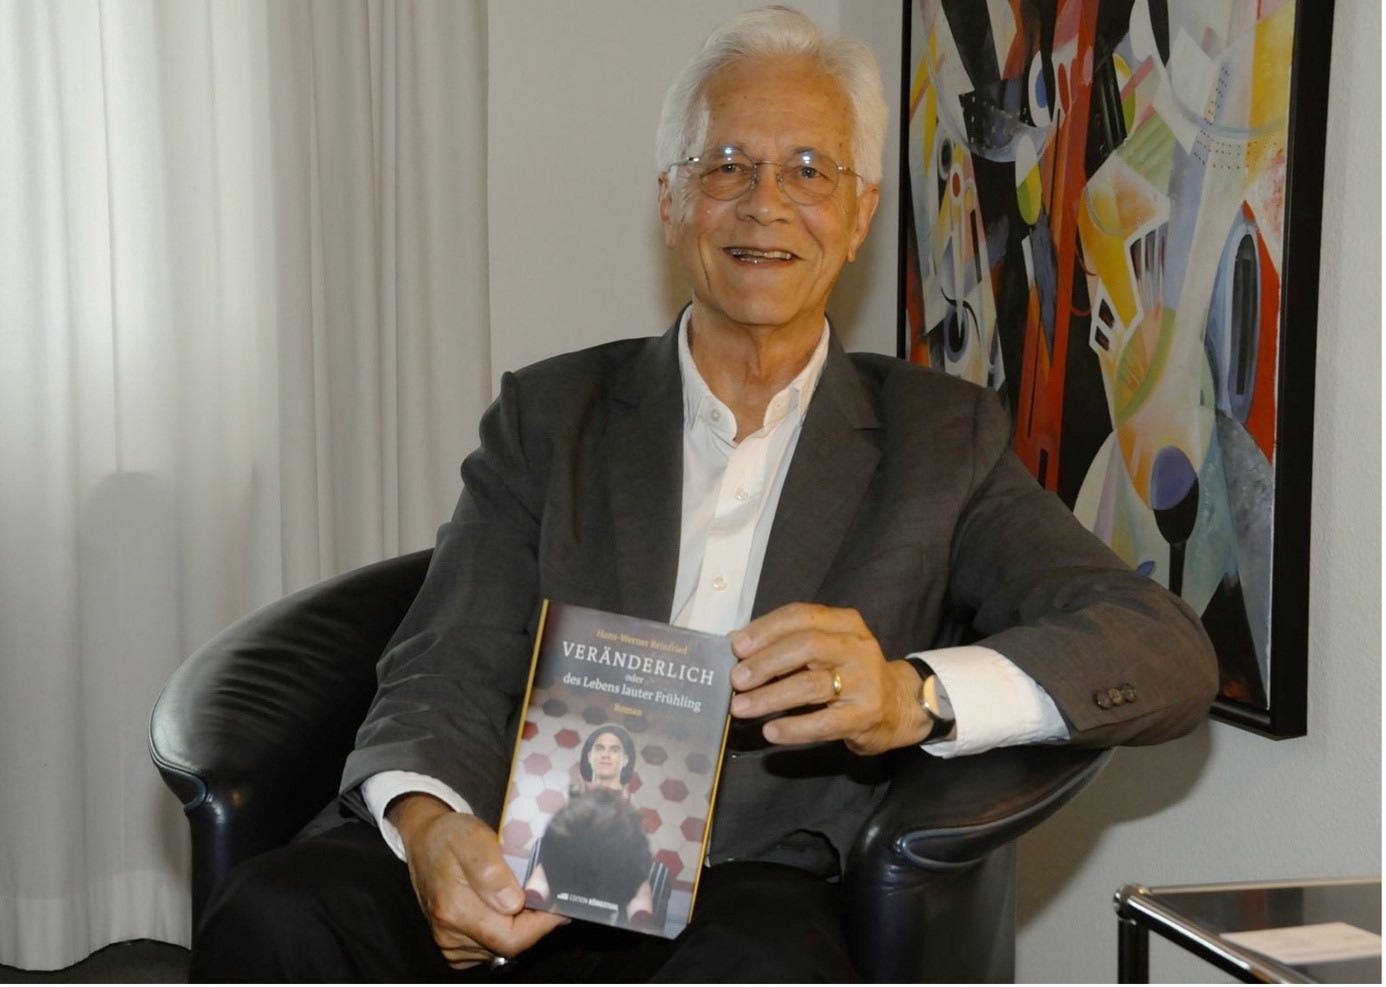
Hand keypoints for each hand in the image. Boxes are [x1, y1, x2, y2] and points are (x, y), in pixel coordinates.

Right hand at [388, 795, 566, 968]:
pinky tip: (504, 907)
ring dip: (519, 926)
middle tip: (544, 894)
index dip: (542, 925)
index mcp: (455, 910)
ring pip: (501, 949)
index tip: (559, 903)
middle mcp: (450, 934)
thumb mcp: (473, 838)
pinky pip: (489, 948)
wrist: (424, 840)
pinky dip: (503, 931)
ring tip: (522, 894)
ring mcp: (450, 943)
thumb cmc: (450, 836)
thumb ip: (491, 871)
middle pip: (509, 945)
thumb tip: (514, 903)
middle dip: (533, 923)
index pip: (512, 938)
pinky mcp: (452, 946)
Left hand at [729, 603, 929, 754]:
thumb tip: (738, 642)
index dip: (766, 629)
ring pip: (810, 685)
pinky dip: (793, 728)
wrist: (899, 704)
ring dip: (770, 697)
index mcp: (845, 623)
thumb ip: (789, 642)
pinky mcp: (866, 715)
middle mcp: (857, 647)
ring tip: (741, 708)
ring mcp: (865, 682)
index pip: (801, 616)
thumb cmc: (850, 673)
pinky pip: (823, 723)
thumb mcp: (827, 647)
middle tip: (736, 680)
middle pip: (805, 646)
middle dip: (765, 663)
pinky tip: (770, 731)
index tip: (736, 646)